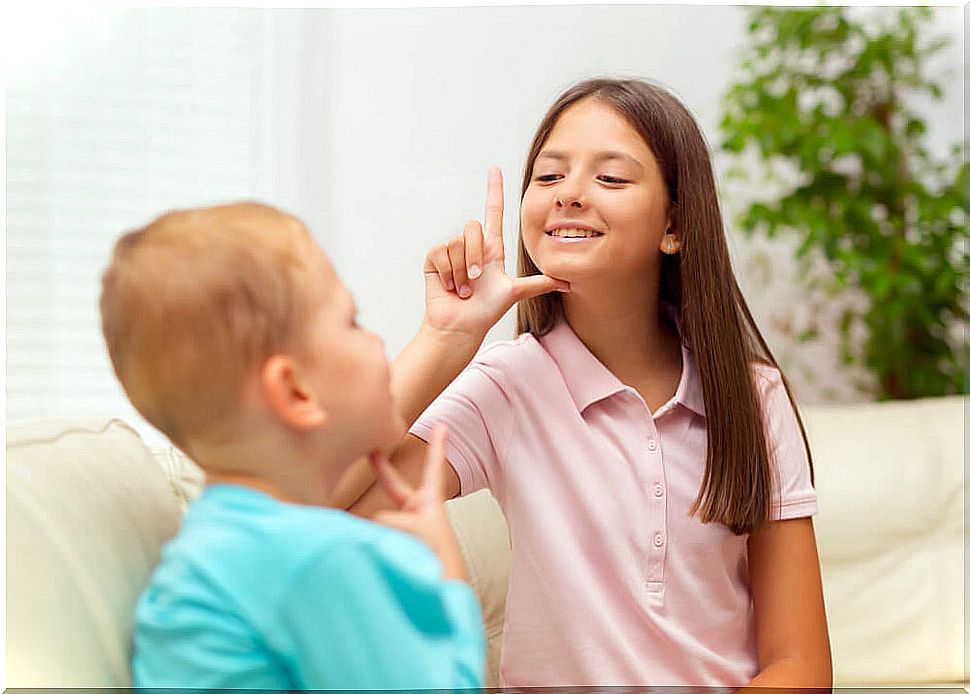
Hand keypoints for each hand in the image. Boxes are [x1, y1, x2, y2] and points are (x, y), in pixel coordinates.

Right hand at [368, 425, 467, 580]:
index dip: (438, 445)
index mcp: (431, 501)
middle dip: (382, 469)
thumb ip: (384, 518)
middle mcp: (416, 513)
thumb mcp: (413, 526)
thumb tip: (361, 528)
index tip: (444, 426)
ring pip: (379, 520)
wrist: (441, 589)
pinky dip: (372, 543)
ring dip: (381, 531)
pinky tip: (370, 553)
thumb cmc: (436, 555)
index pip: (434, 466)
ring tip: (396, 547)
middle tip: (372, 449)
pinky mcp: (392, 545)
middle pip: (394, 485)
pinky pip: (373, 536)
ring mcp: (403, 530)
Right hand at [423, 166, 568, 339]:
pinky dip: (448, 273)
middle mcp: (471, 247)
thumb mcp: (515, 292)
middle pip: (473, 228)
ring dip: (462, 271)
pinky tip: (450, 286)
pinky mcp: (434, 258)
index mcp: (491, 249)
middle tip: (477, 280)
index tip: (495, 169)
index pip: (493, 212)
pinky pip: (441, 252)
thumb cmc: (485, 311)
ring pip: (458, 243)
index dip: (494, 190)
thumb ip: (540, 283)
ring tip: (464, 289)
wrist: (461, 326)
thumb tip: (567, 283)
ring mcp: (451, 252)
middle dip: (476, 256)